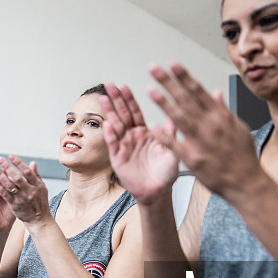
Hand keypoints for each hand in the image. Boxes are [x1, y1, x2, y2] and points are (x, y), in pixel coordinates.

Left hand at [0, 156, 50, 226]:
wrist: (39, 220)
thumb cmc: (40, 202)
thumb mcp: (41, 188)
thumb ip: (35, 175)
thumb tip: (32, 163)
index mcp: (37, 185)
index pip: (27, 171)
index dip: (18, 163)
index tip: (10, 156)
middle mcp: (30, 191)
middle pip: (17, 177)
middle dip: (7, 167)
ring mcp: (22, 199)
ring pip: (9, 185)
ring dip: (0, 174)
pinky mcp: (15, 205)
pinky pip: (5, 194)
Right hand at [100, 83, 178, 204]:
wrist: (158, 192)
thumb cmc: (166, 173)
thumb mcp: (173, 150)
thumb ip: (170, 133)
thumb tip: (174, 115)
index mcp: (146, 132)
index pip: (135, 111)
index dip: (129, 99)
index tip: (124, 86)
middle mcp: (133, 137)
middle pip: (122, 114)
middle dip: (115, 99)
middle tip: (109, 85)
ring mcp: (123, 146)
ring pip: (115, 126)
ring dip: (109, 112)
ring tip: (103, 99)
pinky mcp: (118, 158)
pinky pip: (113, 145)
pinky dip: (110, 135)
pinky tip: (107, 124)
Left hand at [147, 63, 259, 198]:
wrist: (245, 182)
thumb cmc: (242, 155)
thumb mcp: (238, 127)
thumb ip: (223, 109)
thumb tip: (216, 92)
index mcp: (220, 116)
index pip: (198, 90)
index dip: (184, 76)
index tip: (172, 64)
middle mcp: (210, 125)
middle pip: (186, 99)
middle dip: (169, 82)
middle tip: (154, 69)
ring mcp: (201, 141)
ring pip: (179, 118)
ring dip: (164, 103)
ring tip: (150, 89)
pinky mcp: (192, 158)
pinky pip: (175, 144)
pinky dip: (165, 135)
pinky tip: (154, 126)